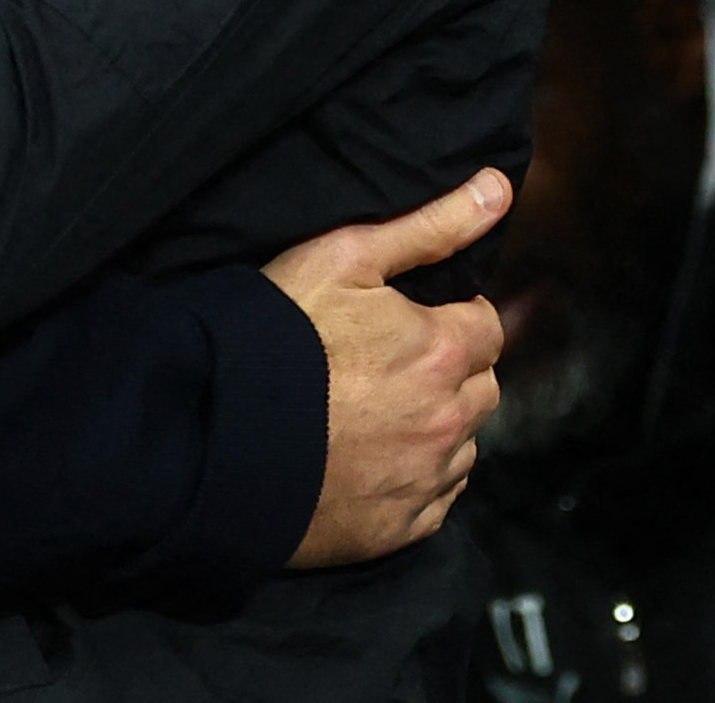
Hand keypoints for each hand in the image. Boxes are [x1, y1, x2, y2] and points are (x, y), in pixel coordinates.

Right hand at [266, 168, 510, 568]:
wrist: (215, 438)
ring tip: (371, 412)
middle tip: (386, 363)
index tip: (405, 318)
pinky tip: (368, 458)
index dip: (449, 316)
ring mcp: (426, 479)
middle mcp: (449, 420)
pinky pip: (436, 499)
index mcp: (441, 350)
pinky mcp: (401, 528)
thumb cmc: (275, 336)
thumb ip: (429, 225)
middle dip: (450, 371)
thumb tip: (500, 186)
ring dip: (435, 426)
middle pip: (481, 387)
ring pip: (462, 445)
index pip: (485, 326)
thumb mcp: (343, 257)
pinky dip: (416, 478)